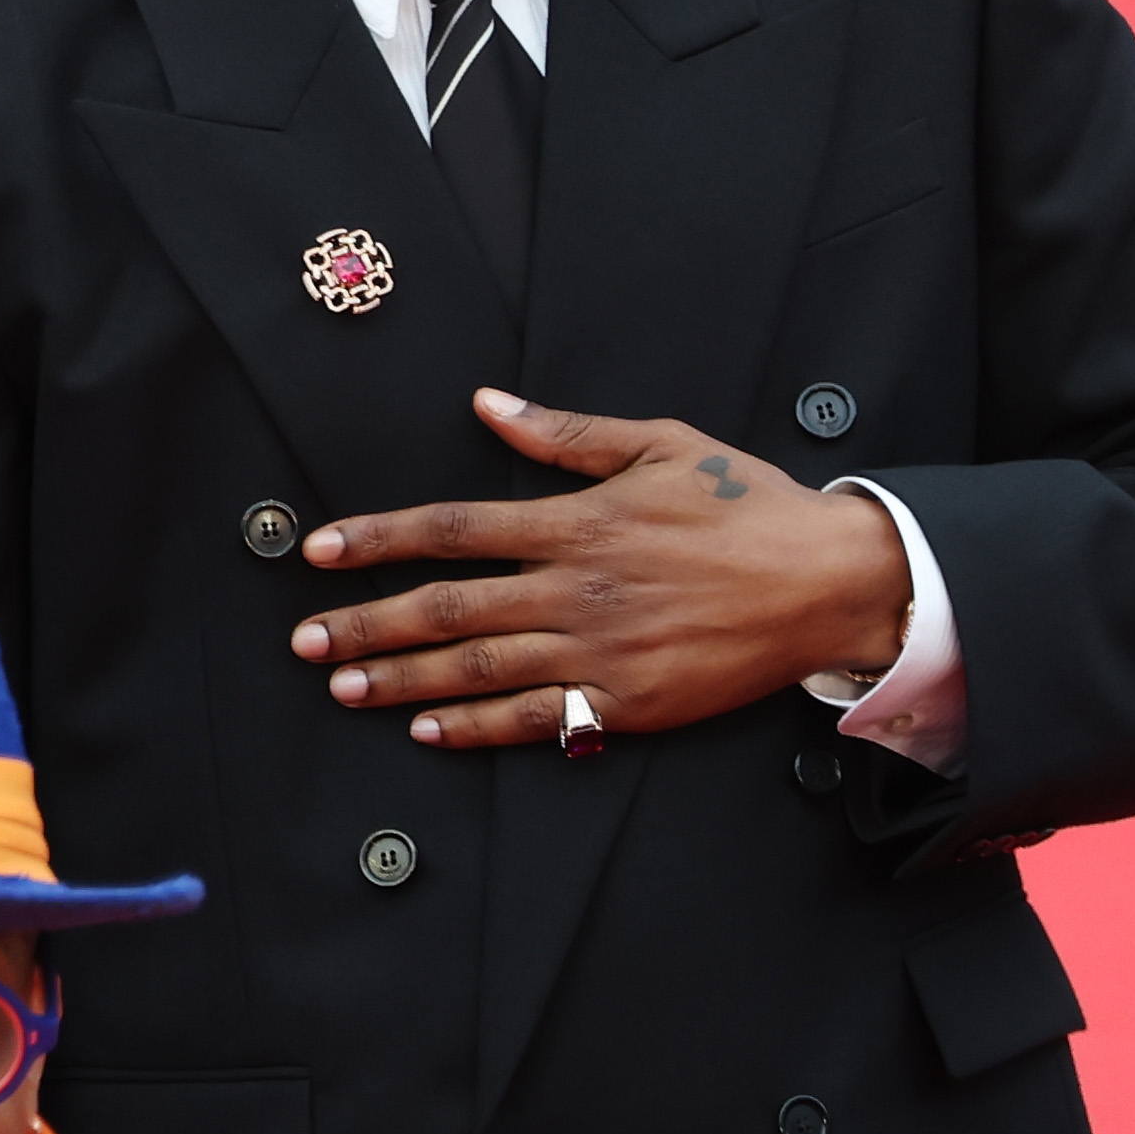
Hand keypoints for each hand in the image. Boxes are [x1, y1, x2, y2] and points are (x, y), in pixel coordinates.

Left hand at [288, 392, 909, 747]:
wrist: (829, 582)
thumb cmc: (749, 508)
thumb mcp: (661, 445)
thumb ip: (567, 433)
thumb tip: (490, 404)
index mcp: (579, 521)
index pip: (454, 528)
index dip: (381, 538)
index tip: (320, 550)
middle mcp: (578, 587)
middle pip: (449, 606)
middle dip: (367, 623)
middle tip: (305, 640)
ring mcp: (601, 650)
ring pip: (480, 667)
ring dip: (403, 679)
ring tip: (344, 687)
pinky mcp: (628, 700)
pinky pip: (537, 717)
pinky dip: (477, 727)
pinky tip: (427, 729)